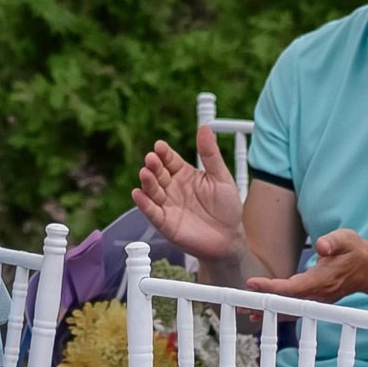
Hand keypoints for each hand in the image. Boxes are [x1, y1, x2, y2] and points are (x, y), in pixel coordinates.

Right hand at [132, 125, 246, 262]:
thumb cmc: (226, 208)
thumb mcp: (221, 177)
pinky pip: (151, 212)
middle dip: (154, 165)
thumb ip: (210, 154)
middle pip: (159, 173)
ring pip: (153, 190)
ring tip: (145, 173)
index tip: (159, 146)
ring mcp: (167, 205)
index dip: (164, 153)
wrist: (229, 238)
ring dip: (147, 182)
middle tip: (152, 158)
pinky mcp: (165, 223)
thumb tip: (205, 128)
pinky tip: (138, 194)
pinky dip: (144, 203)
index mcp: (185, 174)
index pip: (170, 160)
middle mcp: (173, 188)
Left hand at [245, 228, 367, 302]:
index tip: (252, 284)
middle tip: (238, 303)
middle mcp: (318, 294)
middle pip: (286, 303)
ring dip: (268, 310)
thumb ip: (334, 241)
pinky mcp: (317, 300)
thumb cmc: (357, 250)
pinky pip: (295, 308)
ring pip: (289, 309)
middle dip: (263, 303)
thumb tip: (322, 245)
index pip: (292, 287)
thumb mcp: (347, 238)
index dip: (271, 288)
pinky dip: (279, 310)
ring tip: (245, 311)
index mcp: (322, 280)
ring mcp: (318, 300)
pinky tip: (264, 311)